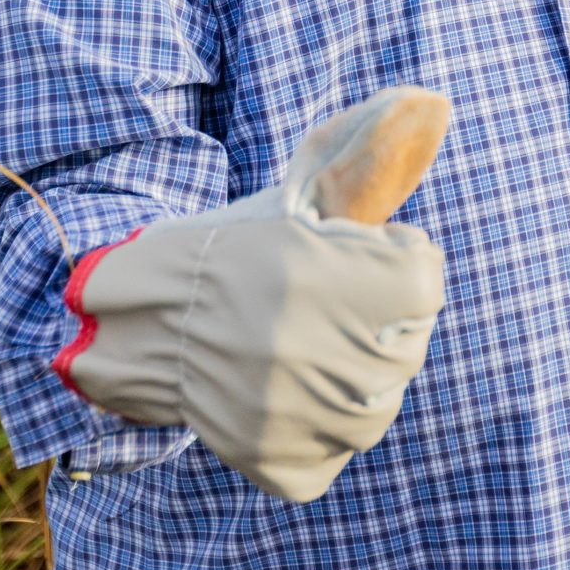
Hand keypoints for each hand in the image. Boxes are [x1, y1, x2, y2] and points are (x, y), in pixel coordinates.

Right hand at [55, 90, 448, 502]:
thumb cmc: (228, 250)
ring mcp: (306, 419)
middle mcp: (327, 355)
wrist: (140, 318)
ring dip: (354, 376)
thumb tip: (430, 104)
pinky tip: (281, 390)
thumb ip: (364, 166)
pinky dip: (315, 426)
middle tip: (319, 303)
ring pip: (377, 406)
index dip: (394, 259)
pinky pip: (333, 451)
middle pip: (407, 344)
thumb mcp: (296, 199)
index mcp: (336, 279)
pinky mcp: (285, 465)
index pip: (425, 279)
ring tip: (303, 347)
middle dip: (376, 318)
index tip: (357, 252)